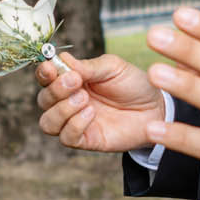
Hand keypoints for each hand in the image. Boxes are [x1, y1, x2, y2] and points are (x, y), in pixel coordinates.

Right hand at [33, 51, 165, 151]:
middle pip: (43, 100)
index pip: (46, 77)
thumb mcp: (113, 67)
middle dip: (55, 90)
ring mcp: (76, 122)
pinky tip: (91, 114)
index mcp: (72, 80)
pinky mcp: (87, 140)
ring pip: (48, 122)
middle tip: (76, 81)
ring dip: (61, 109)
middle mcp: (69, 102)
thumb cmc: (134, 85)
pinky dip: (74, 124)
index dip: (43, 73)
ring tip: (85, 99)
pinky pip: (66, 137)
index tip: (50, 67)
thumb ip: (87, 67)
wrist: (156, 109)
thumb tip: (61, 60)